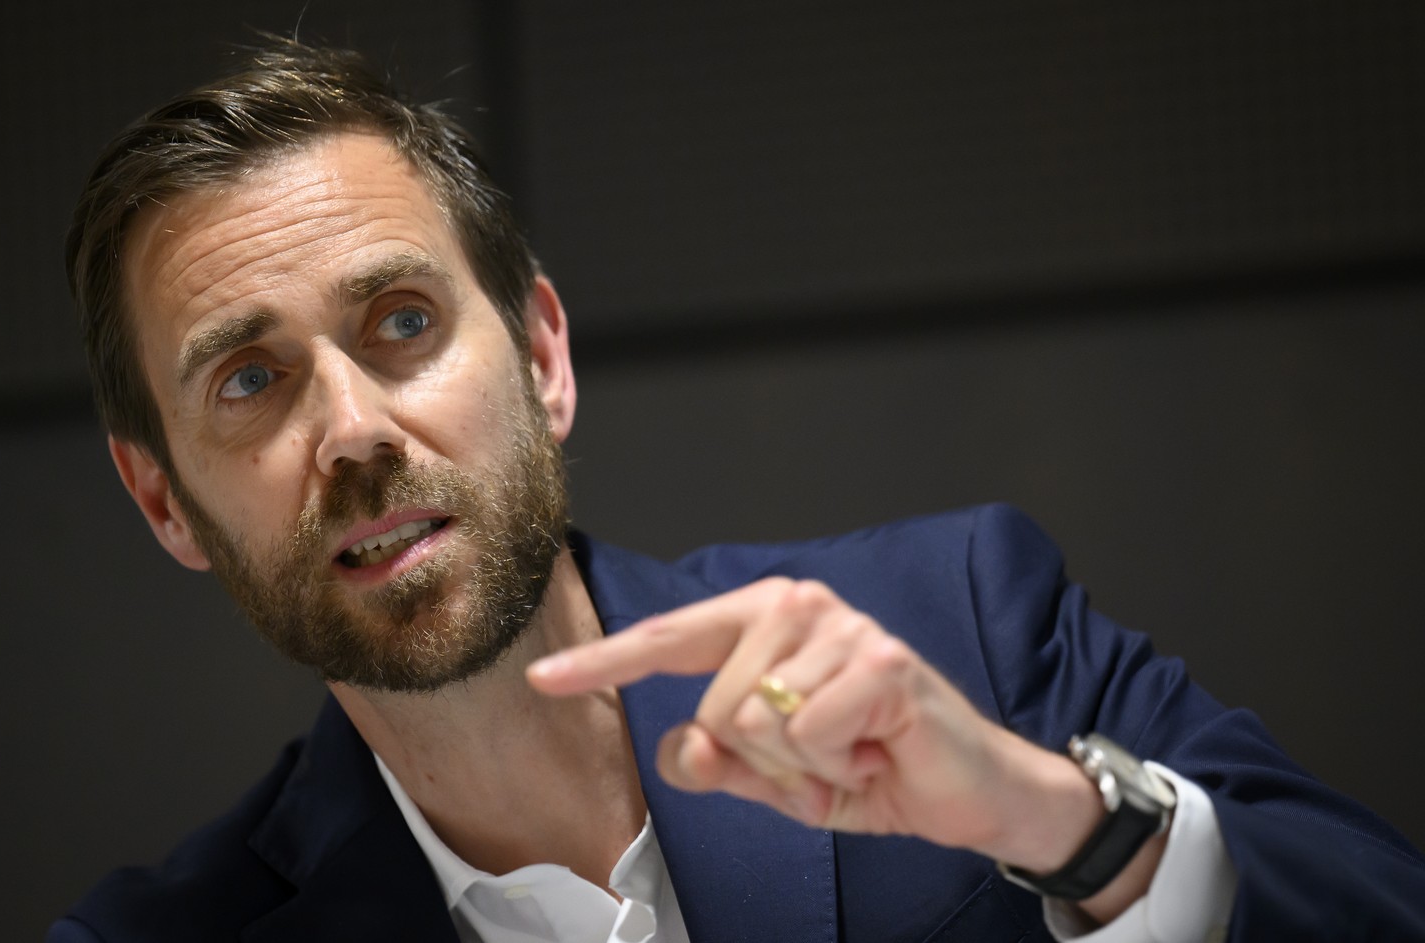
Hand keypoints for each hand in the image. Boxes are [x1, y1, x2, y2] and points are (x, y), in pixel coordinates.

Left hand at [527, 577, 1089, 862]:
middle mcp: (798, 607)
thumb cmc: (868, 767)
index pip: (669, 641)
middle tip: (821, 759)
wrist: (966, 792)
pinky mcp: (878, 661)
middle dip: (762, 760)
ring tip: (850, 752)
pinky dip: (835, 766)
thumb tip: (684, 747)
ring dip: (801, 766)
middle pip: (711, 705)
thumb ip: (718, 761)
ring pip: (753, 721)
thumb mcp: (775, 777)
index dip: (605, 665)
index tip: (544, 680)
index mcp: (764, 621)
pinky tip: (874, 751)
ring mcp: (841, 628)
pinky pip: (805, 734)